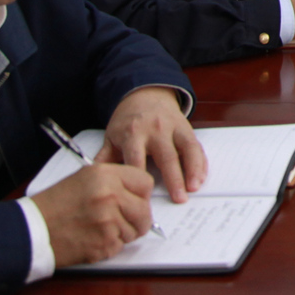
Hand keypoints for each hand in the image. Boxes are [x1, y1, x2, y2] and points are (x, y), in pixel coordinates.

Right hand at [29, 162, 155, 266]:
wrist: (33, 229)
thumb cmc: (56, 204)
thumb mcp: (85, 177)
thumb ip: (115, 180)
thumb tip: (138, 190)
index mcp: (106, 176)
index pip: (146, 182)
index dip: (141, 193)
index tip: (135, 198)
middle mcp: (110, 197)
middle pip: (145, 211)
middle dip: (137, 217)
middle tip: (123, 218)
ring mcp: (108, 222)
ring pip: (135, 231)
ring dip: (123, 233)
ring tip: (100, 227)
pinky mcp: (103, 245)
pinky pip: (120, 246)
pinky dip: (110, 245)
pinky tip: (93, 237)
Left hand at [99, 86, 205, 202]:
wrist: (145, 95)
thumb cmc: (127, 121)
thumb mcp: (112, 136)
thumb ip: (105, 158)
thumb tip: (93, 179)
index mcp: (133, 133)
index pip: (136, 159)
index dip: (140, 180)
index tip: (143, 200)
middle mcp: (156, 129)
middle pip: (166, 156)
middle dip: (174, 178)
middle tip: (179, 199)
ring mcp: (174, 127)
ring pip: (187, 149)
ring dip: (193, 169)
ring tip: (194, 188)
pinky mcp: (186, 128)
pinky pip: (196, 145)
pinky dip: (201, 162)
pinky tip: (201, 177)